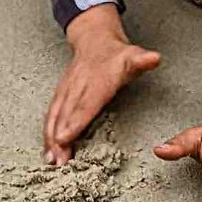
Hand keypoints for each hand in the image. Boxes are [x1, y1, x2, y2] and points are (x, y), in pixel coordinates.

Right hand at [45, 7, 160, 163]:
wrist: (95, 40)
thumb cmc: (116, 55)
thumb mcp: (133, 56)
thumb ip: (142, 61)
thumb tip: (154, 58)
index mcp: (97, 80)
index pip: (85, 104)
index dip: (75, 122)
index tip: (65, 138)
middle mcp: (78, 86)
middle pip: (67, 115)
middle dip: (61, 137)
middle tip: (59, 160)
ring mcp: (67, 90)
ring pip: (56, 116)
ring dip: (51, 138)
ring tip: (52, 160)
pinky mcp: (60, 94)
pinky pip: (52, 114)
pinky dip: (48, 132)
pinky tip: (49, 150)